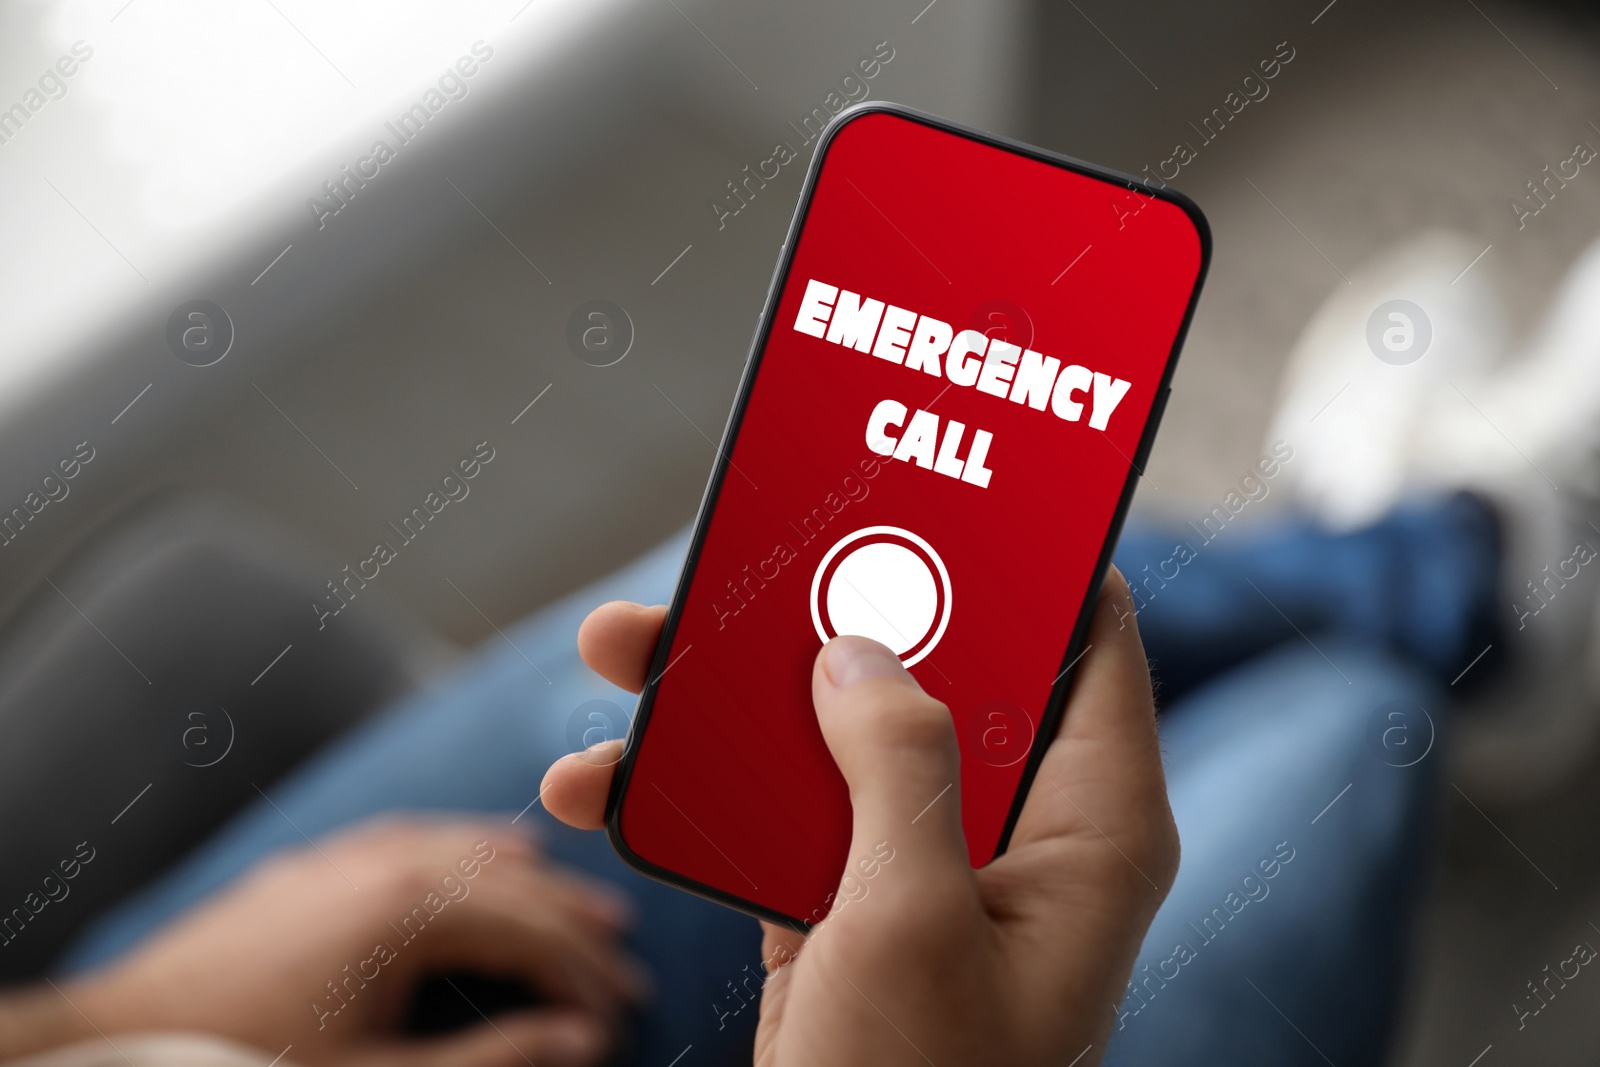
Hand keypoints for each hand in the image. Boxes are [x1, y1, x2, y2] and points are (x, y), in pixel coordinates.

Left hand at [70, 817, 645, 1066]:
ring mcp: (342, 861)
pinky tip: (473, 852)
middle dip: (572, 922)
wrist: (112, 1043)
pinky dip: (459, 847)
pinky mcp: (306, 872)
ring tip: (574, 897)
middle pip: (508, 881)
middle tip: (624, 957)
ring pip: (461, 848)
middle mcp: (385, 865)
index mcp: (410, 910)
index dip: (586, 974)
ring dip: (526, 877)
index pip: (532, 930)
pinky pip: (407, 838)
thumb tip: (581, 1041)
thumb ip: (492, 1059)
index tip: (623, 1012)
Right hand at [542, 567, 1177, 1065]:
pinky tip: (604, 782)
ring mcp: (925, 868)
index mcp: (1089, 827)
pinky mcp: (848, 906)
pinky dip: (698, 796)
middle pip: (932, 671)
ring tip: (624, 650)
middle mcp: (1016, 832)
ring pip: (834, 736)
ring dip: (730, 697)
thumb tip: (861, 650)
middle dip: (828, 609)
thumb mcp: (912, 920)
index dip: (1034, 555)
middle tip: (747, 546)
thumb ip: (897, 765)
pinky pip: (777, 815)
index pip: (1091, 642)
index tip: (959, 480)